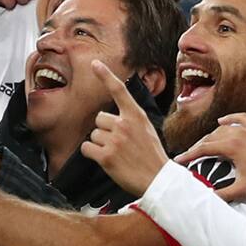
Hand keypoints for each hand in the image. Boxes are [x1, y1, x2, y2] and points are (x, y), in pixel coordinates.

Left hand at [80, 61, 167, 196]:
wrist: (159, 181)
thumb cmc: (152, 156)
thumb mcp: (146, 130)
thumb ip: (130, 120)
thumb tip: (108, 118)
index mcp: (136, 115)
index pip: (119, 90)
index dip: (105, 75)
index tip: (94, 63)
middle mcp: (124, 124)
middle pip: (99, 119)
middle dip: (105, 130)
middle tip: (120, 144)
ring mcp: (115, 140)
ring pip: (93, 135)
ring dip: (100, 144)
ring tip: (118, 155)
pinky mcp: (106, 156)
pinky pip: (86, 148)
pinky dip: (92, 155)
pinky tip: (106, 161)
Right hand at [173, 113, 245, 201]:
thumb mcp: (243, 189)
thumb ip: (223, 193)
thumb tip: (207, 197)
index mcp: (231, 146)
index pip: (204, 148)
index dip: (189, 154)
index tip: (179, 160)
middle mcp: (237, 133)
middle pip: (210, 137)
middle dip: (198, 146)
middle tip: (191, 155)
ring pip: (223, 128)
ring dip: (212, 135)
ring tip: (206, 144)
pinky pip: (240, 118)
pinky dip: (230, 118)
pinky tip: (223, 121)